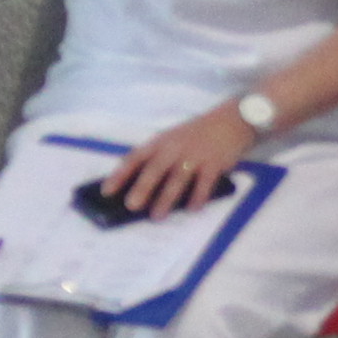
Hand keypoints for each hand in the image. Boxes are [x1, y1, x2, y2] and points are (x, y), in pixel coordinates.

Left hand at [95, 106, 253, 215]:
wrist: (231, 121)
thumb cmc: (196, 136)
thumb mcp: (172, 140)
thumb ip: (157, 159)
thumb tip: (139, 190)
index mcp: (160, 142)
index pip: (135, 158)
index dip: (120, 174)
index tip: (107, 191)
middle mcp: (175, 148)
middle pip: (155, 169)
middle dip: (142, 187)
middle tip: (131, 205)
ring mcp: (195, 155)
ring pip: (177, 178)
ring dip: (166, 198)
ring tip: (157, 216)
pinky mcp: (214, 163)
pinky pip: (204, 183)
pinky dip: (198, 197)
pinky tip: (192, 209)